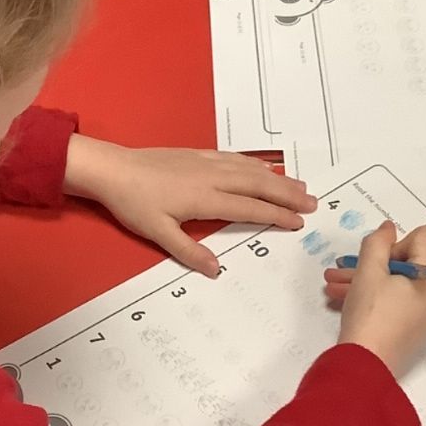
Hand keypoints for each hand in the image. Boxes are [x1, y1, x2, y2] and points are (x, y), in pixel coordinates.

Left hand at [64, 136, 315, 275]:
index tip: (298, 222)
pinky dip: (255, 164)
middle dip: (287, 194)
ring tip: (299, 186)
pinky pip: (235, 158)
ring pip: (250, 169)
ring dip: (277, 178)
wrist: (113, 170)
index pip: (250, 207)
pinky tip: (264, 167)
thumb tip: (216, 270)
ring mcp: (206, 163)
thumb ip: (189, 252)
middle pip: (259, 185)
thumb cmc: (133, 204)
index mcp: (205, 198)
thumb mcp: (158, 233)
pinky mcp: (198, 155)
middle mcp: (212, 177)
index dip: (276, 215)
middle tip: (312, 203)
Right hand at [325, 221, 425, 377]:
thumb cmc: (369, 316)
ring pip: (398, 282)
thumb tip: (388, 229)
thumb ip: (378, 242)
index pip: (423, 238)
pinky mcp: (414, 327)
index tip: (374, 259)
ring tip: (334, 283)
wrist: (364, 366)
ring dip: (367, 278)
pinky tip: (343, 297)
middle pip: (410, 260)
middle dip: (374, 261)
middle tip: (344, 267)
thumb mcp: (369, 271)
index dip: (395, 243)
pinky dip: (375, 295)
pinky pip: (398, 300)